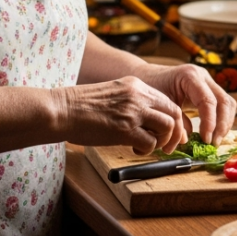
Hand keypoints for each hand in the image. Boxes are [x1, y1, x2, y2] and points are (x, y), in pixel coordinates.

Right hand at [56, 77, 188, 154]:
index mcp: (135, 84)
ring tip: (147, 146)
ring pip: (167, 127)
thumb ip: (131, 102)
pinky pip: (150, 143)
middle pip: (174, 113)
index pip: (167, 100)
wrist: (62, 109)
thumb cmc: (80, 105)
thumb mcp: (113, 93)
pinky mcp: (126, 130)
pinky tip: (133, 148)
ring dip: (161, 141)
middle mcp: (138, 95)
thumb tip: (147, 121)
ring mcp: (133, 112)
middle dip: (174, 132)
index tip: (168, 131)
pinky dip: (146, 150)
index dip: (172, 119)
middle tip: (165, 144)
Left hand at [137, 63, 236, 144]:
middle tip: (213, 143)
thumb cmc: (150, 88)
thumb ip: (174, 121)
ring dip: (225, 124)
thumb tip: (187, 140)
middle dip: (221, 125)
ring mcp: (208, 82)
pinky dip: (222, 121)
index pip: (208, 101)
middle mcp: (203, 76)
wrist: (146, 76)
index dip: (210, 122)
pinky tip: (214, 134)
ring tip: (214, 141)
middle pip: (224, 101)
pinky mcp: (210, 91)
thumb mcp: (159, 104)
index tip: (205, 140)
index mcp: (190, 76)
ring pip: (228, 104)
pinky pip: (223, 106)